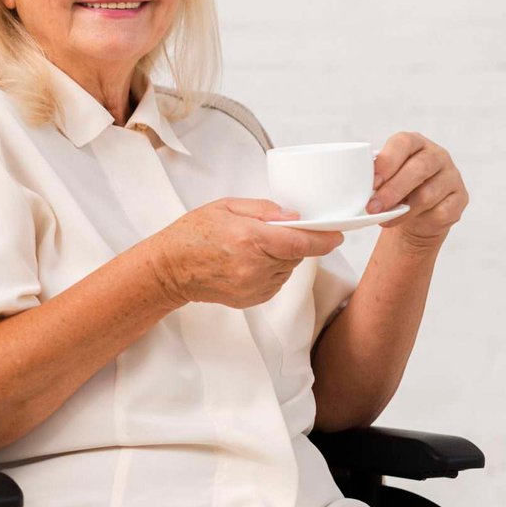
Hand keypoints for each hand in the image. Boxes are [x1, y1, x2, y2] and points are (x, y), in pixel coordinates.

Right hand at [150, 198, 345, 309]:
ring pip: (287, 269)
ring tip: (252, 249)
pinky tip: (248, 263)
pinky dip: (271, 271)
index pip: (301, 242)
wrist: (168, 270)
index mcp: (249, 239)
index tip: (337, 234)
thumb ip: (264, 210)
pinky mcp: (252, 299)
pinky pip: (276, 282)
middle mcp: (254, 267)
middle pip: (296, 254)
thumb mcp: (225, 207)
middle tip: (270, 232)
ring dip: (281, 257)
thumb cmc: (192, 235)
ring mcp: (253, 287)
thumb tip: (294, 217)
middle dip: (293, 242)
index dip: (324, 239)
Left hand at [368, 131, 468, 249]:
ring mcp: (451, 176)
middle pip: (418, 169)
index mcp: (414, 143)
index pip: (403, 143)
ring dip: (403, 209)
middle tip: (373, 207)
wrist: (416, 214)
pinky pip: (440, 211)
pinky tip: (406, 221)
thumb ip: (373, 176)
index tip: (372, 182)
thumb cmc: (393, 190)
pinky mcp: (459, 199)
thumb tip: (351, 184)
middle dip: (392, 190)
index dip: (388, 161)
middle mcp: (436, 155)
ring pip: (428, 194)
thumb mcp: (382, 179)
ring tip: (385, 218)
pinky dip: (419, 219)